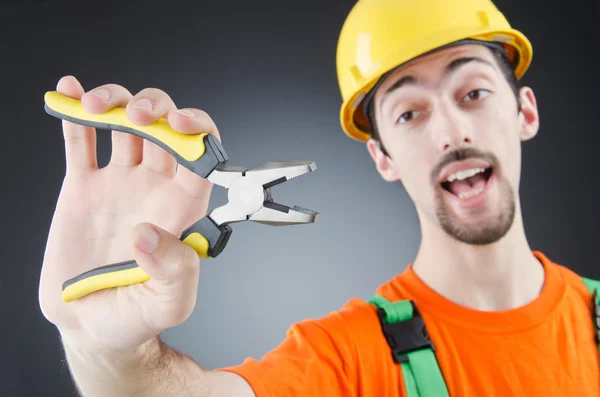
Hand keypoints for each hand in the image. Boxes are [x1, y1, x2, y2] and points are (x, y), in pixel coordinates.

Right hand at [39, 76, 219, 351]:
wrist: (91, 324)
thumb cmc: (137, 316)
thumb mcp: (167, 304)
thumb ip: (174, 271)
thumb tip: (149, 233)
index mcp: (183, 207)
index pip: (201, 155)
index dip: (196, 130)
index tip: (178, 124)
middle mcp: (155, 187)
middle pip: (164, 128)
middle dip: (154, 108)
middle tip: (136, 116)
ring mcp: (119, 183)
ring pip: (124, 124)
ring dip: (114, 102)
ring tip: (94, 105)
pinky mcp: (83, 187)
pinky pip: (80, 141)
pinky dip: (74, 115)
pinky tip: (68, 92)